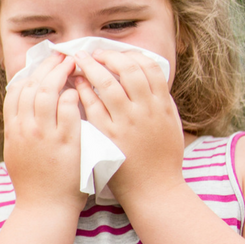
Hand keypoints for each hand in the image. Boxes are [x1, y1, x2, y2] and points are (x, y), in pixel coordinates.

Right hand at [3, 51, 84, 210]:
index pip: (16, 91)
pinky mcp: (66, 143)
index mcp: (13, 131)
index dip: (30, 73)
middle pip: (31, 86)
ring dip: (61, 74)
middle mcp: (25, 130)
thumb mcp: (17, 153)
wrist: (44, 209)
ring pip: (47, 93)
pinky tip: (80, 89)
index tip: (42, 63)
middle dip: (47, 66)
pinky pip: (68, 110)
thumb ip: (20, 129)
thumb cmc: (34, 183)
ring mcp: (44, 136)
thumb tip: (25, 108)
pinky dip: (73, 96)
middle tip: (62, 55)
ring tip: (74, 64)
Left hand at [74, 49, 184, 203]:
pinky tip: (75, 85)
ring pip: (108, 85)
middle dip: (108, 56)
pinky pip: (92, 108)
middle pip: (128, 70)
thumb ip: (160, 100)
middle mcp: (146, 111)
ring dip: (92, 69)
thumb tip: (149, 77)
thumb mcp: (170, 125)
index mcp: (162, 105)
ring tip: (79, 62)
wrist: (154, 191)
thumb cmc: (162, 159)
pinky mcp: (108, 138)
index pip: (148, 67)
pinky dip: (83, 92)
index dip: (129, 55)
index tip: (114, 53)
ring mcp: (126, 124)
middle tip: (92, 52)